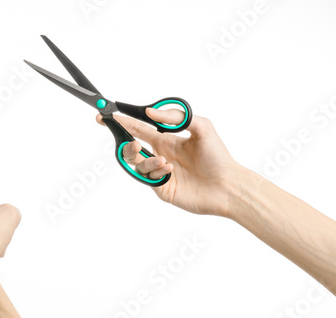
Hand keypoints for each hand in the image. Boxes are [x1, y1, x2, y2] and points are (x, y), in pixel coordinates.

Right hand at [96, 108, 240, 215]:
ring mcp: (160, 172)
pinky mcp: (162, 188)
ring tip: (164, 161)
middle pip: (132, 147)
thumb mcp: (202, 127)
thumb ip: (176, 117)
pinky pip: (147, 178)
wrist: (228, 186)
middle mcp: (161, 154)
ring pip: (137, 164)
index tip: (107, 116)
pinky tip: (169, 169)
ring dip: (146, 160)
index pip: (139, 128)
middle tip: (130, 142)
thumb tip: (150, 112)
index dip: (123, 121)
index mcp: (167, 140)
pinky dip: (155, 171)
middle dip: (125, 143)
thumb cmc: (218, 157)